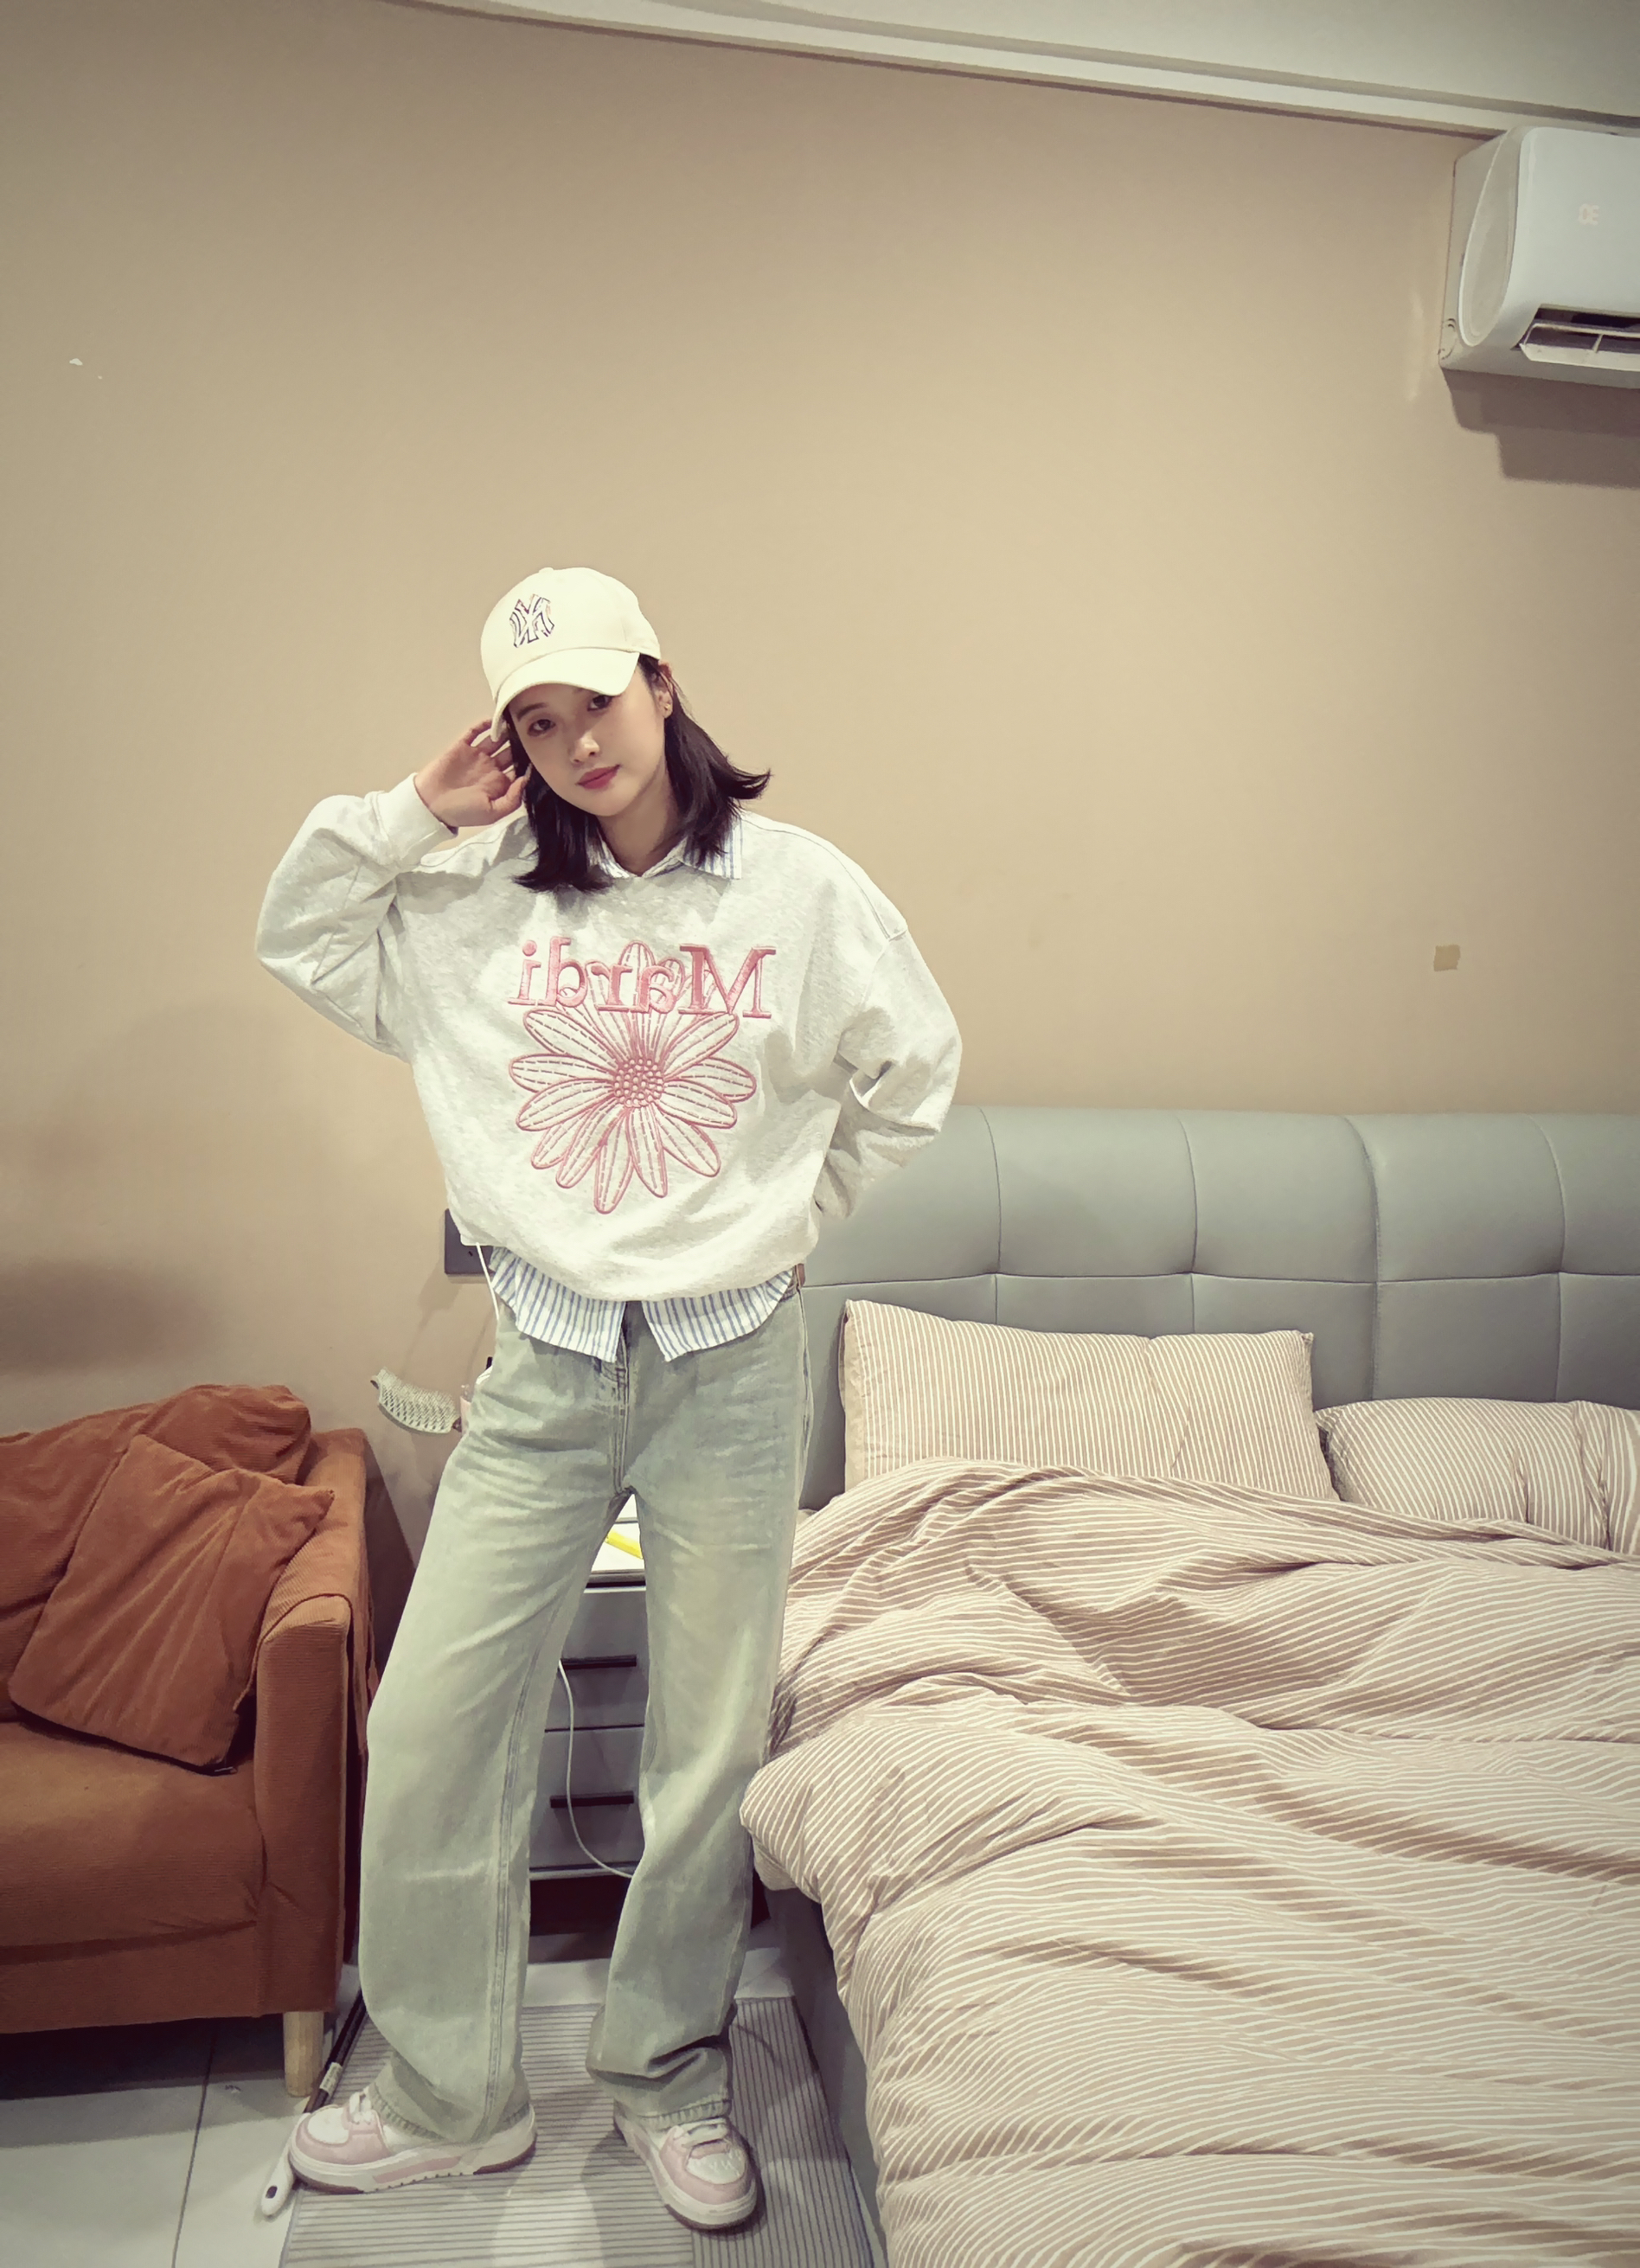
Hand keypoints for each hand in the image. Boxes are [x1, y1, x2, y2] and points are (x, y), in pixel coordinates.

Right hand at [414, 721, 528, 830]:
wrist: (430, 804)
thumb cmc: (462, 812)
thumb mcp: (491, 813)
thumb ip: (512, 799)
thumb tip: (525, 779)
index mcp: (499, 784)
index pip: (519, 769)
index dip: (529, 761)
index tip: (542, 750)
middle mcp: (490, 768)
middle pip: (511, 751)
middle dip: (521, 742)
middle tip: (532, 730)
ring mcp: (476, 756)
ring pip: (496, 739)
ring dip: (505, 731)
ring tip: (517, 720)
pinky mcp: (462, 747)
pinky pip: (475, 732)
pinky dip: (484, 724)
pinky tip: (494, 719)